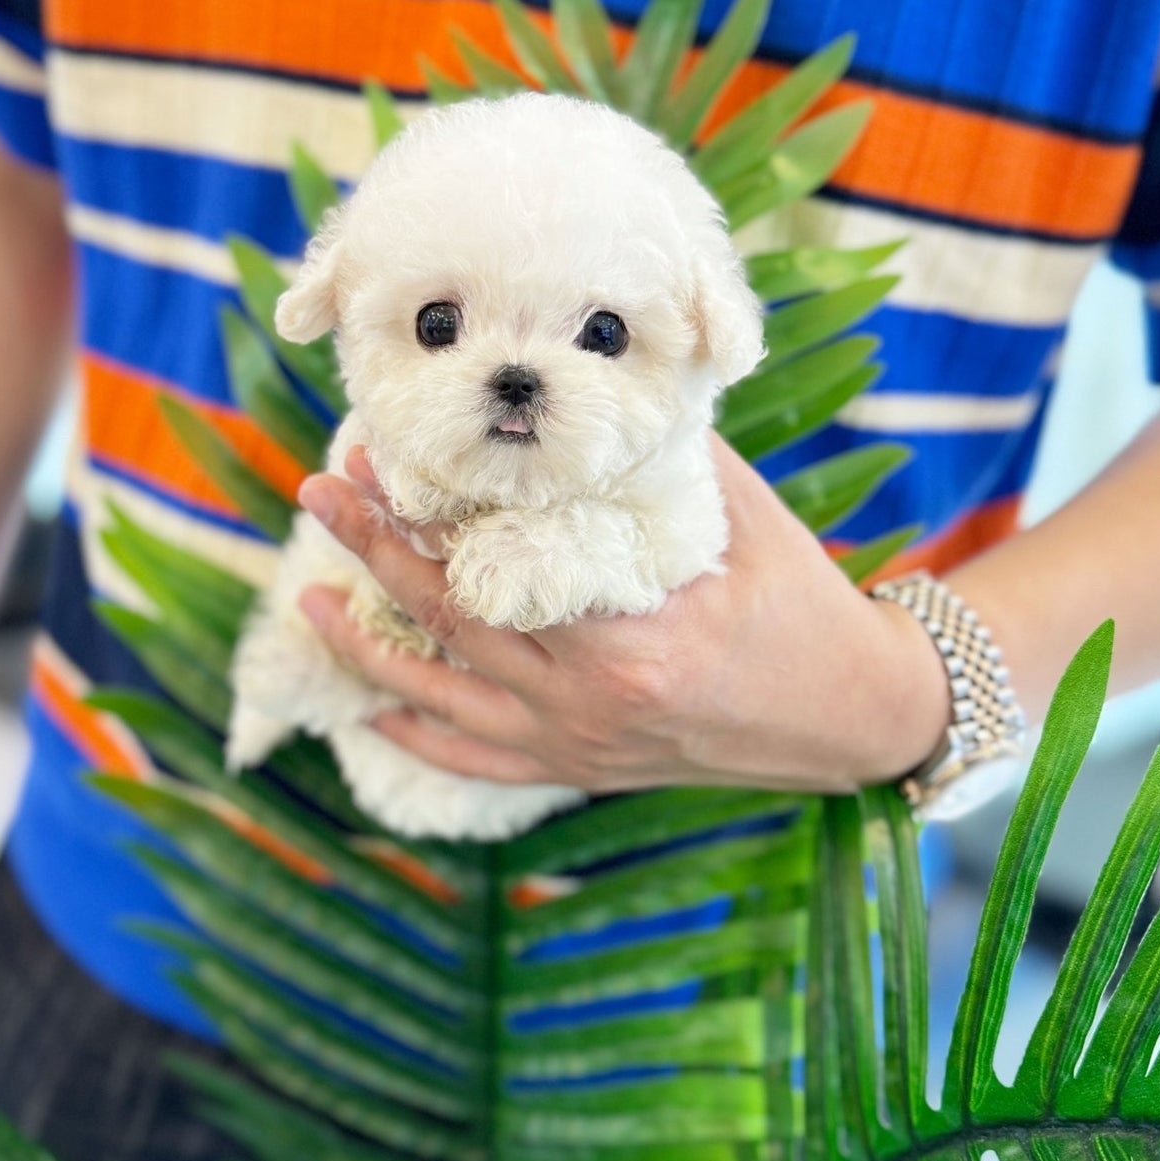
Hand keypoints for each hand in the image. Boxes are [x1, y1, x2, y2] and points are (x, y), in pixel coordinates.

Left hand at [295, 440, 950, 796]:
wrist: (853, 714)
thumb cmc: (802, 602)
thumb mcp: (736, 513)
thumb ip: (655, 456)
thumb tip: (580, 388)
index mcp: (627, 638)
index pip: (490, 566)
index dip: (419, 512)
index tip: (373, 456)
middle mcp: (589, 703)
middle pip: (449, 621)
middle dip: (373, 552)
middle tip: (320, 493)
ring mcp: (579, 747)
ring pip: (442, 699)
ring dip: (366, 647)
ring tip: (306, 599)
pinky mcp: (582, 772)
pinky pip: (477, 760)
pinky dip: (419, 733)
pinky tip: (371, 705)